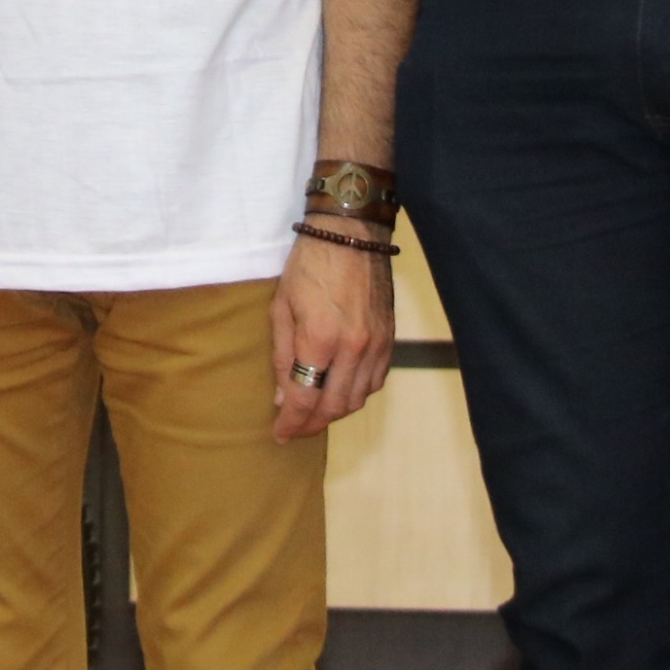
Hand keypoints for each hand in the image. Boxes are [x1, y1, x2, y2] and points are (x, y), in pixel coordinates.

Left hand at [271, 232, 394, 440]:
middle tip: (295, 429)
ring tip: (315, 412)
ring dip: (335, 412)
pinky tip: (341, 390)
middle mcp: (353, 347)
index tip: (280, 435)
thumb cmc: (308, 266)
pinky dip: (358, 393)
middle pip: (335, 407)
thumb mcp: (281, 308)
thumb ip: (283, 356)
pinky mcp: (390, 338)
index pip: (306, 398)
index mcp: (320, 339)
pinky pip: (376, 381)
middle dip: (313, 424)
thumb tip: (284, 398)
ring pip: (358, 398)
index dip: (292, 423)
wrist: (351, 234)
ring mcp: (376, 344)